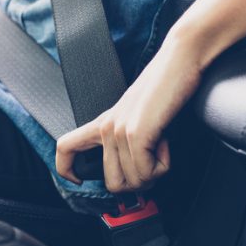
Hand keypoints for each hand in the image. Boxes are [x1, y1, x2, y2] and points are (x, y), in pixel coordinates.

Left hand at [56, 32, 204, 192]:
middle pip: (112, 184)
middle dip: (138, 184)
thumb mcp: (140, 116)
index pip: (65, 147)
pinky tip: (165, 142)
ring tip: (161, 146)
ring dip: (155, 173)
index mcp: (103, 123)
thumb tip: (138, 179)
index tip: (80, 180)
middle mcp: (106, 127)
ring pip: (134, 182)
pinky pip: (146, 172)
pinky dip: (163, 166)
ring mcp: (118, 130)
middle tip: (154, 164)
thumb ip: (131, 142)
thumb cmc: (167, 88)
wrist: (180, 61)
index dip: (66, 170)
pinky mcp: (135, 133)